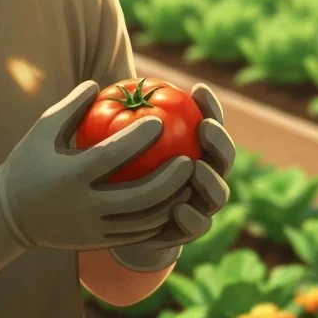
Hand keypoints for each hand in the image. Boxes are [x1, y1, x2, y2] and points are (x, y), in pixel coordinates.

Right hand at [0, 81, 195, 282]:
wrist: (9, 216)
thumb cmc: (28, 162)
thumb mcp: (42, 130)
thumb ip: (71, 107)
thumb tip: (100, 83)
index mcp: (68, 177)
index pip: (110, 157)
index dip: (138, 140)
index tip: (160, 120)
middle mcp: (83, 207)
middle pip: (138, 197)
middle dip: (169, 180)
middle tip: (189, 159)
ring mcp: (93, 230)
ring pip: (143, 221)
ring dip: (171, 202)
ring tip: (187, 181)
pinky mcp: (99, 243)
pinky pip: (138, 234)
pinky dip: (159, 219)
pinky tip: (174, 200)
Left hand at [109, 83, 235, 271]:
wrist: (116, 221)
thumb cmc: (114, 170)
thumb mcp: (110, 145)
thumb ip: (113, 119)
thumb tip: (95, 86)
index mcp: (192, 149)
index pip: (208, 123)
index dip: (209, 106)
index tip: (197, 89)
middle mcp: (204, 175)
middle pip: (223, 157)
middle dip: (219, 141)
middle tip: (203, 128)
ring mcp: (201, 205)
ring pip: (218, 194)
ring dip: (211, 180)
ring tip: (195, 168)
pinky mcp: (189, 231)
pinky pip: (197, 226)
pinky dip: (191, 217)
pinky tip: (179, 208)